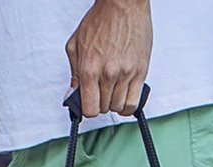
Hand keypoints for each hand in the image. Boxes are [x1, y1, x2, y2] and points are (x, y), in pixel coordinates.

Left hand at [65, 0, 151, 118]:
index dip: (88, 109)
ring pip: (119, 107)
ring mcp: (126, 74)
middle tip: (101, 91)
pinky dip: (128, 106)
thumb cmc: (101, 20)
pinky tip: (125, 97)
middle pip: (104, 109)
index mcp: (90, 69)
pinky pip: (134, 103)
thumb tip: (72, 95)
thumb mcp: (76, 45)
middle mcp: (108, 74)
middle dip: (101, 102)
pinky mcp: (140, 72)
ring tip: (113, 90)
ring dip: (115, 103)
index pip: (89, 109)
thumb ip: (74, 74)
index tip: (89, 103)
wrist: (124, 4)